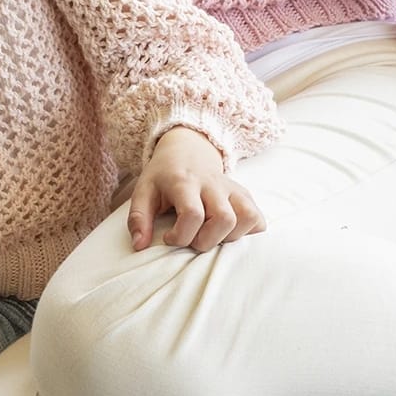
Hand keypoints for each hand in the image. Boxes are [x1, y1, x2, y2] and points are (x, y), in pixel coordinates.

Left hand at [127, 126, 264, 253]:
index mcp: (185, 182)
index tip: (169, 238)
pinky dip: (248, 231)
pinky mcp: (244, 194)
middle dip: (207, 241)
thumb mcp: (144, 191)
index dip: (181, 236)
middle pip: (224, 218)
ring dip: (230, 237)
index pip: (193, 214)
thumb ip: (138, 218)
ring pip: (246, 217)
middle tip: (192, 239)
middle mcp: (212, 183)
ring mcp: (231, 188)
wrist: (187, 150)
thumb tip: (140, 246)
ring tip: (211, 236)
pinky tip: (228, 231)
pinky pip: (258, 217)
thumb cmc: (164, 176)